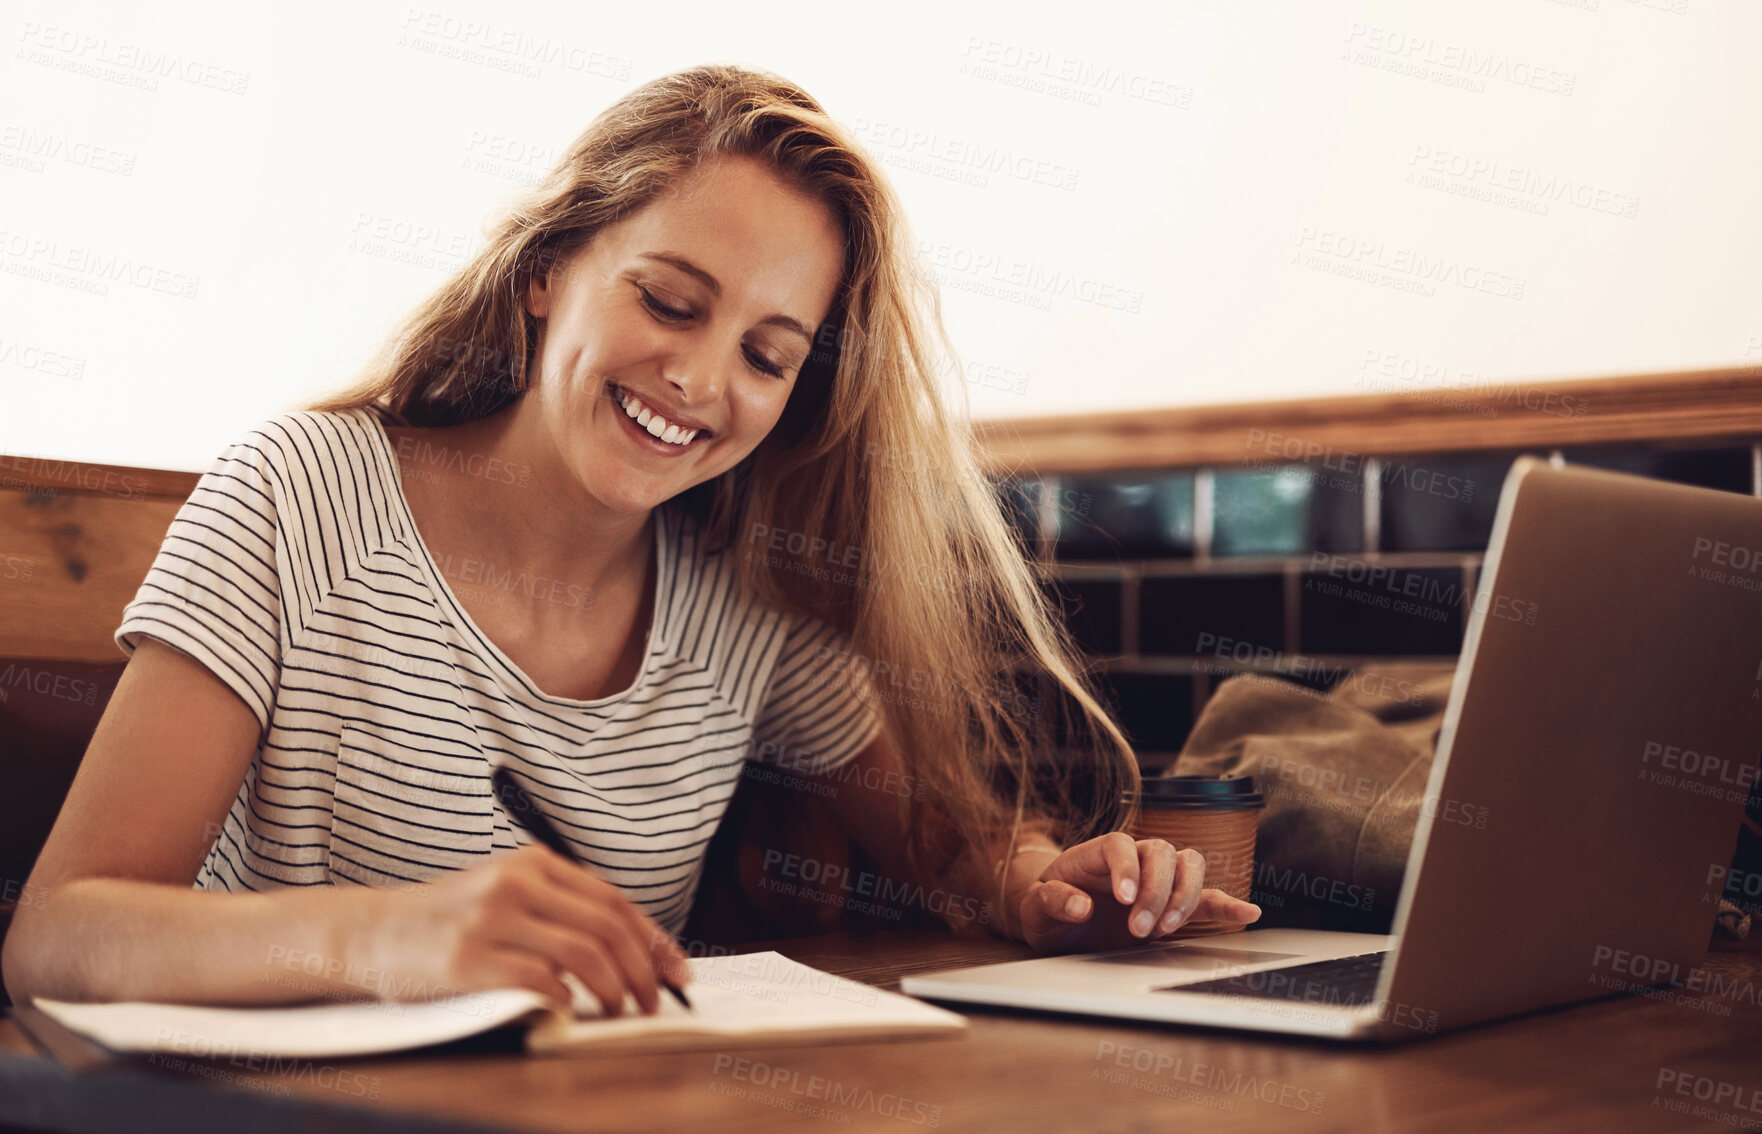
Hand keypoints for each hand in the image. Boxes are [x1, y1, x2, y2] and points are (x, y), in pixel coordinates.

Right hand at [361, 844, 691, 1015]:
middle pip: (607, 927)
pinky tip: (570, 1009)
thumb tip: (632, 946)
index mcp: (534, 863)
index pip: (613, 899)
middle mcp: (517, 882)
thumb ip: (558, 907)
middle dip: (643, 970)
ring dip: (615, 989)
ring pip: (584, 953)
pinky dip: (567, 999)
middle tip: (654, 1001)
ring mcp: (492, 918)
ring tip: (620, 1011)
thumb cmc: (449, 920)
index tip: (677, 970)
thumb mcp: (506, 892)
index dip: (653, 938)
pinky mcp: (470, 958)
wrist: (373, 932)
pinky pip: (540, 979)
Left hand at [1017, 832, 1260, 953]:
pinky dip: (1226, 904)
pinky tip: (1248, 913)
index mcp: (1094, 854)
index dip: (1126, 867)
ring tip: (1166, 930)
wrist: (1057, 922)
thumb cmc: (1045, 910)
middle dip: (1157, 890)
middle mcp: (1130, 858)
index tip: (1123, 899)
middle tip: (1140, 928)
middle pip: (1160, 851)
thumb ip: (1051, 902)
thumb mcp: (1034, 909)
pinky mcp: (1171, 903)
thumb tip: (1080, 907)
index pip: (1119, 843)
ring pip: (1187, 864)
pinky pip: (1206, 897)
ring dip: (1184, 895)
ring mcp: (1155, 878)